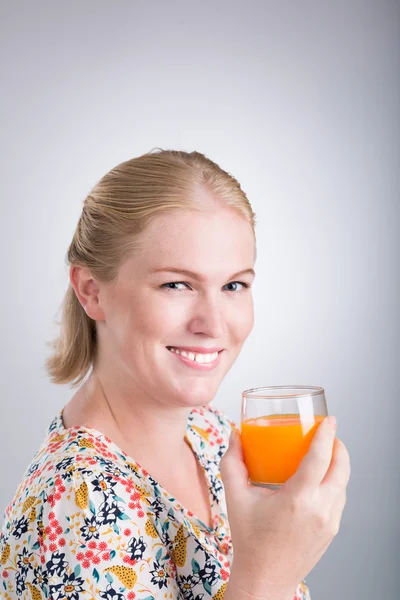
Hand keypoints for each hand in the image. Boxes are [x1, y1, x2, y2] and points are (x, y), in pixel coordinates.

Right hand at [220, 417, 350, 597]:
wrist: (264, 579)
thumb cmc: (249, 540)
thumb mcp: (235, 498)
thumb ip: (232, 463)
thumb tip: (235, 436)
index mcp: (297, 500)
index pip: (320, 458)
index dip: (326, 435)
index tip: (329, 421)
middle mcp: (319, 510)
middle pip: (341, 468)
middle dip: (338, 446)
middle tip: (328, 433)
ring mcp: (329, 522)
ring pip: (343, 484)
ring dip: (338, 464)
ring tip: (325, 453)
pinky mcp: (332, 531)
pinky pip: (339, 499)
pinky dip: (334, 483)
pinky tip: (321, 479)